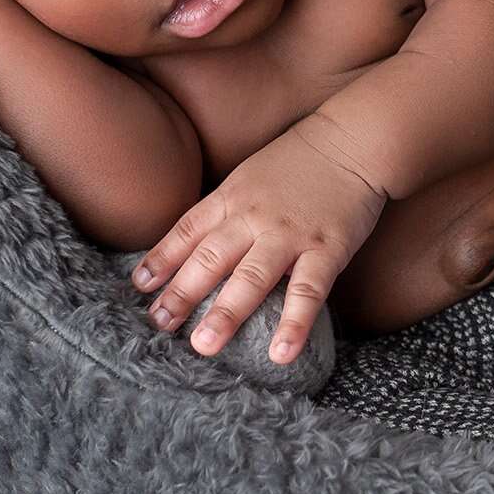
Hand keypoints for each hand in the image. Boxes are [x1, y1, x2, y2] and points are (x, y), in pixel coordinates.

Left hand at [130, 114, 388, 363]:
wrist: (354, 139)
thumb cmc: (300, 161)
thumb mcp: (250, 176)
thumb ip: (224, 209)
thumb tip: (193, 243)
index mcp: (231, 198)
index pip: (187, 232)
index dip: (161, 259)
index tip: (139, 286)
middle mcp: (253, 218)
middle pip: (209, 259)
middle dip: (181, 294)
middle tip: (159, 326)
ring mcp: (289, 235)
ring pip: (251, 278)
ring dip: (226, 313)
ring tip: (204, 346)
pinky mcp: (326, 250)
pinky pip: (307, 292)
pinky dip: (294, 324)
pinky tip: (281, 354)